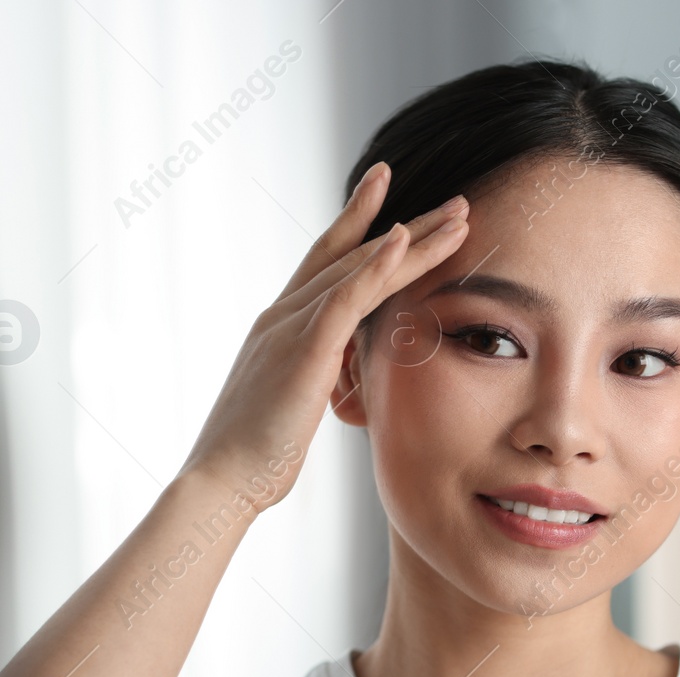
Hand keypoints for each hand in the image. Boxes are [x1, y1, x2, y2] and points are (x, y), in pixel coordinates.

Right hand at [176, 161, 469, 511]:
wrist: (220, 481)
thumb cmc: (253, 460)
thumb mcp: (291, 408)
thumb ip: (313, 382)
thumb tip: (333, 385)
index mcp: (279, 328)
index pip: (327, 264)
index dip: (359, 225)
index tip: (390, 192)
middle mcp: (282, 315)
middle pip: (350, 255)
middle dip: (407, 225)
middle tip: (454, 202)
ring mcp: (289, 327)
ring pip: (359, 268)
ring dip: (413, 239)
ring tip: (459, 216)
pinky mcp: (302, 349)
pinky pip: (345, 297)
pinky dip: (376, 266)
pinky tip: (404, 240)